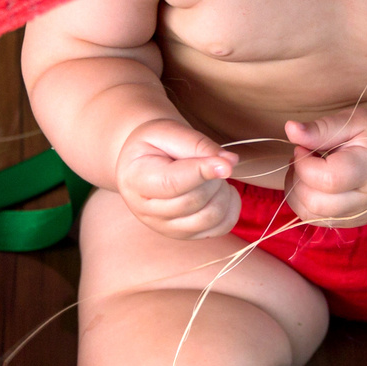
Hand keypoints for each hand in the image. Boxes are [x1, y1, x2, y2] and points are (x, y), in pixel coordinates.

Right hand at [115, 119, 237, 238]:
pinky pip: (219, 228)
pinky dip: (231, 209)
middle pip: (193, 201)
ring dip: (223, 193)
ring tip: (215, 176)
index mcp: (136, 179)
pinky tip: (223, 191)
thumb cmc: (154, 144)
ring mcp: (164, 227)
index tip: (226, 164)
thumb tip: (229, 163)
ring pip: (209, 218)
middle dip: (214, 179)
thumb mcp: (168, 131)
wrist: (144, 161)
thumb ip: (197, 144)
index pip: (172, 183)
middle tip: (213, 161)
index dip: (202, 174)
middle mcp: (145, 210)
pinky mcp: (184, 235)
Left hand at [283, 106, 366, 224]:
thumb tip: (289, 129)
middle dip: (297, 179)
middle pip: (315, 204)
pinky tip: (314, 181)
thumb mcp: (355, 120)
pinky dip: (305, 201)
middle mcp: (366, 200)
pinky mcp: (352, 222)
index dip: (304, 163)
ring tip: (306, 167)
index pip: (328, 180)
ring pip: (310, 215)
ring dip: (297, 191)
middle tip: (303, 155)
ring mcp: (359, 215)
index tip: (303, 146)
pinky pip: (315, 219)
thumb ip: (322, 128)